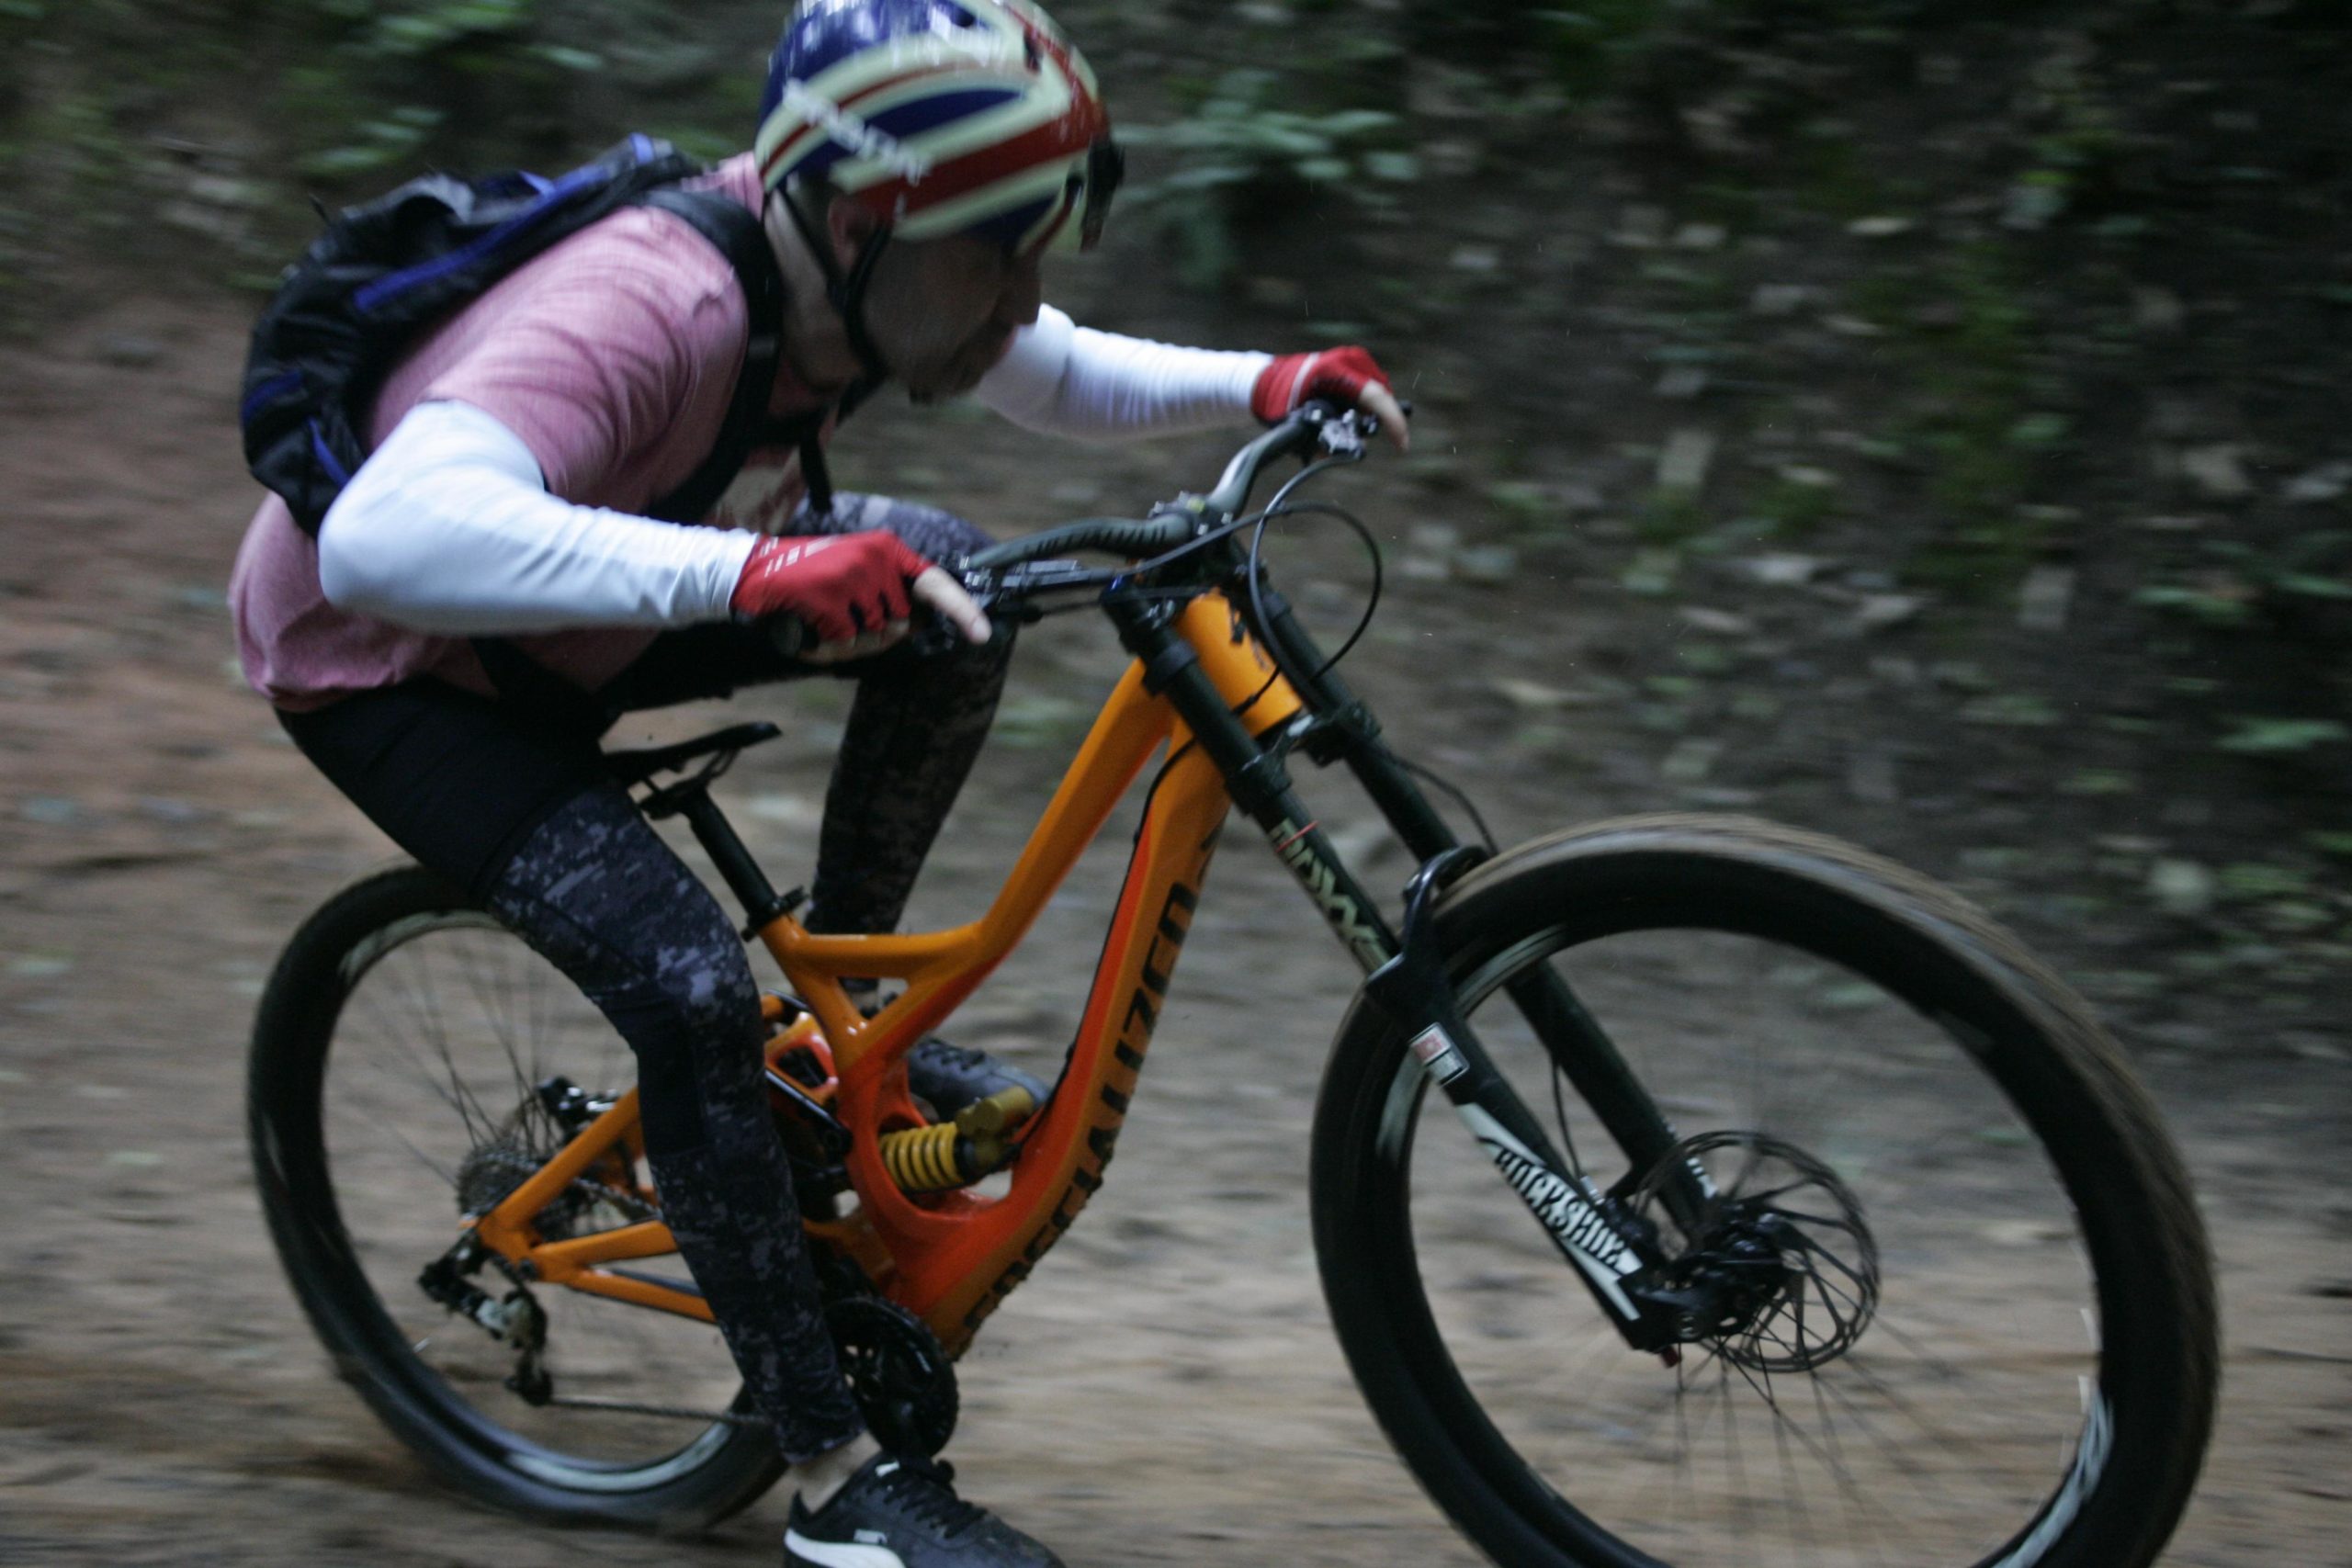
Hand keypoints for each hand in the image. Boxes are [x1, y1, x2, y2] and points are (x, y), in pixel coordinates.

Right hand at [731, 532, 991, 663]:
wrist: (752, 572)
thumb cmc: (809, 584)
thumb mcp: (856, 580)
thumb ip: (889, 600)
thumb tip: (913, 627)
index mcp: (888, 551)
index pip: (935, 583)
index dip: (962, 610)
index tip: (983, 635)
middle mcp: (877, 558)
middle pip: (901, 625)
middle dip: (876, 636)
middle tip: (843, 624)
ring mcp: (854, 574)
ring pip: (874, 636)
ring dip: (849, 643)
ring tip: (822, 623)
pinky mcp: (830, 593)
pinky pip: (845, 640)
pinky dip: (827, 645)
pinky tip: (809, 629)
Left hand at [1251, 346, 1409, 450]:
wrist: (1265, 381)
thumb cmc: (1278, 400)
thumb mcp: (1299, 422)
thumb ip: (1323, 436)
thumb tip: (1345, 451)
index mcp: (1336, 370)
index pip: (1376, 396)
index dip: (1393, 422)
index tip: (1401, 444)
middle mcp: (1349, 360)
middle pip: (1380, 396)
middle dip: (1379, 420)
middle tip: (1364, 438)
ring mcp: (1351, 359)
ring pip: (1376, 393)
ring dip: (1370, 413)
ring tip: (1349, 426)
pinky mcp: (1351, 363)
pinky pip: (1367, 389)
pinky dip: (1363, 405)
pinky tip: (1347, 414)